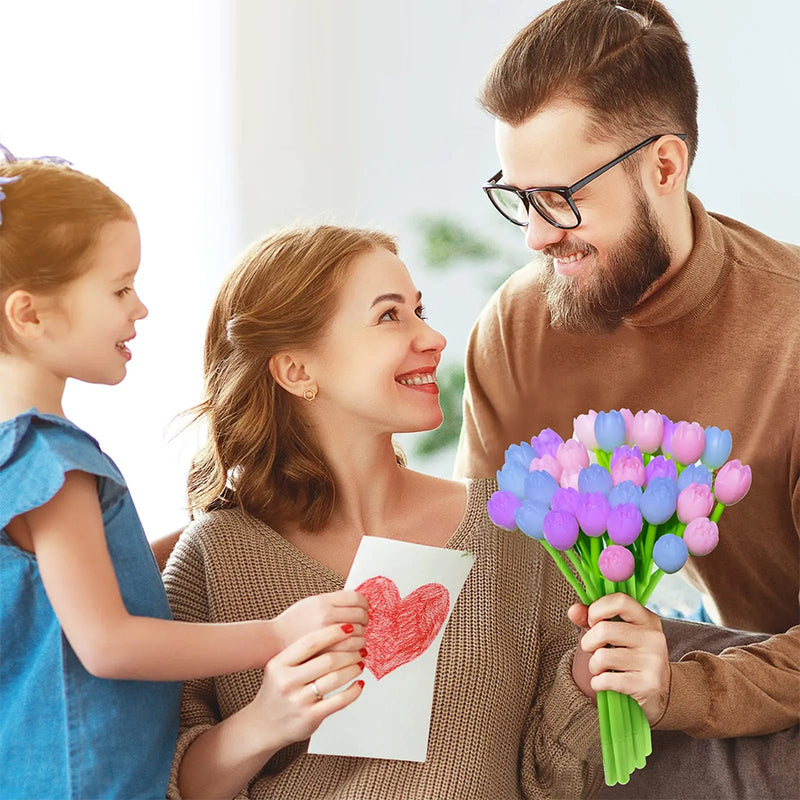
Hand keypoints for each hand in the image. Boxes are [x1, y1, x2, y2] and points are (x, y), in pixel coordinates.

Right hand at [250, 623, 365, 750]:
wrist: (262, 726)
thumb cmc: (277, 691)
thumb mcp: (279, 668)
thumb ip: (300, 652)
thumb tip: (334, 632)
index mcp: (279, 664)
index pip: (311, 642)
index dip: (333, 633)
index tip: (349, 628)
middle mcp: (287, 681)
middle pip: (327, 660)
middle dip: (349, 652)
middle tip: (360, 647)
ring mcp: (298, 701)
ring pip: (335, 679)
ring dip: (353, 669)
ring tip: (359, 664)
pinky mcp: (310, 718)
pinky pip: (339, 701)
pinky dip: (353, 691)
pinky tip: (358, 684)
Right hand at [272, 591, 368, 651]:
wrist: (274, 642)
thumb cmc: (292, 623)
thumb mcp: (310, 602)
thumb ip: (333, 601)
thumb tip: (358, 603)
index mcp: (323, 602)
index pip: (356, 598)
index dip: (364, 604)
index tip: (364, 609)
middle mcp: (325, 618)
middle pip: (359, 617)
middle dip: (365, 622)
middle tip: (363, 625)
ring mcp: (325, 637)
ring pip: (358, 637)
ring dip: (363, 640)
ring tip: (359, 642)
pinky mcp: (326, 653)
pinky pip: (351, 653)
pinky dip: (357, 654)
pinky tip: (354, 654)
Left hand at [569, 593, 670, 724]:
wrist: (659, 693)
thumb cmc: (630, 656)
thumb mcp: (615, 633)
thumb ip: (592, 619)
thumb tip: (573, 610)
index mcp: (647, 618)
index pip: (620, 600)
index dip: (597, 609)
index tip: (592, 621)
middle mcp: (653, 637)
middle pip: (604, 630)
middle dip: (588, 643)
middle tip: (593, 650)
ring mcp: (653, 661)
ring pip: (602, 657)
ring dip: (593, 666)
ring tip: (602, 669)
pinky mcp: (648, 685)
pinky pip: (607, 680)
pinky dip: (598, 683)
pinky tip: (605, 683)